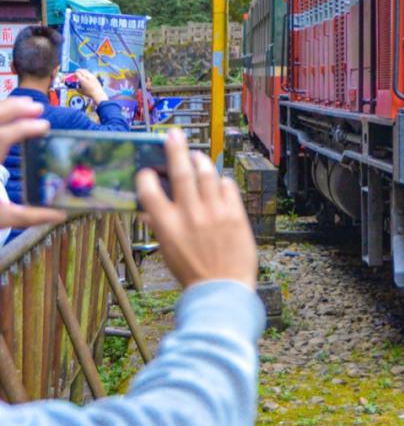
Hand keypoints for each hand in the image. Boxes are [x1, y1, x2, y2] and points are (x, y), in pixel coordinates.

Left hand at [0, 97, 63, 228]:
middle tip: (38, 107)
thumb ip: (30, 216)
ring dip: (7, 108)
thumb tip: (61, 215)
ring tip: (29, 105)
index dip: (24, 128)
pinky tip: (11, 114)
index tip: (45, 126)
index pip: (4, 136)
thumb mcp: (3, 216)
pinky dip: (1, 115)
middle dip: (14, 109)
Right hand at [75, 68, 107, 104]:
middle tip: (76, 72)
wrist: (98, 93)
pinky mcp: (94, 76)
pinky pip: (89, 72)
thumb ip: (77, 88)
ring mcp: (91, 76)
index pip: (77, 73)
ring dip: (82, 70)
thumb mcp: (80, 91)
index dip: (74, 74)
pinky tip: (85, 75)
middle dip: (78, 70)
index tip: (74, 75)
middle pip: (81, 70)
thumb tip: (76, 86)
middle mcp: (87, 76)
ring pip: (85, 70)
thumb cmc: (89, 93)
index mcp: (82, 80)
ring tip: (80, 72)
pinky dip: (86, 72)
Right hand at [136, 129, 256, 289]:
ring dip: (201, 161)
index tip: (147, 171)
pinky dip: (221, 181)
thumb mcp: (167, 251)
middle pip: (182, 172)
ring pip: (207, 174)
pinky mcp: (236, 214)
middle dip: (175, 149)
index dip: (146, 176)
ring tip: (197, 156)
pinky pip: (228, 186)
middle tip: (173, 135)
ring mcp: (215, 212)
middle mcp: (191, 215)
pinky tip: (217, 183)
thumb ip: (159, 226)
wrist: (222, 290)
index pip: (149, 190)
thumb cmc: (192, 272)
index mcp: (167, 226)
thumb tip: (149, 209)